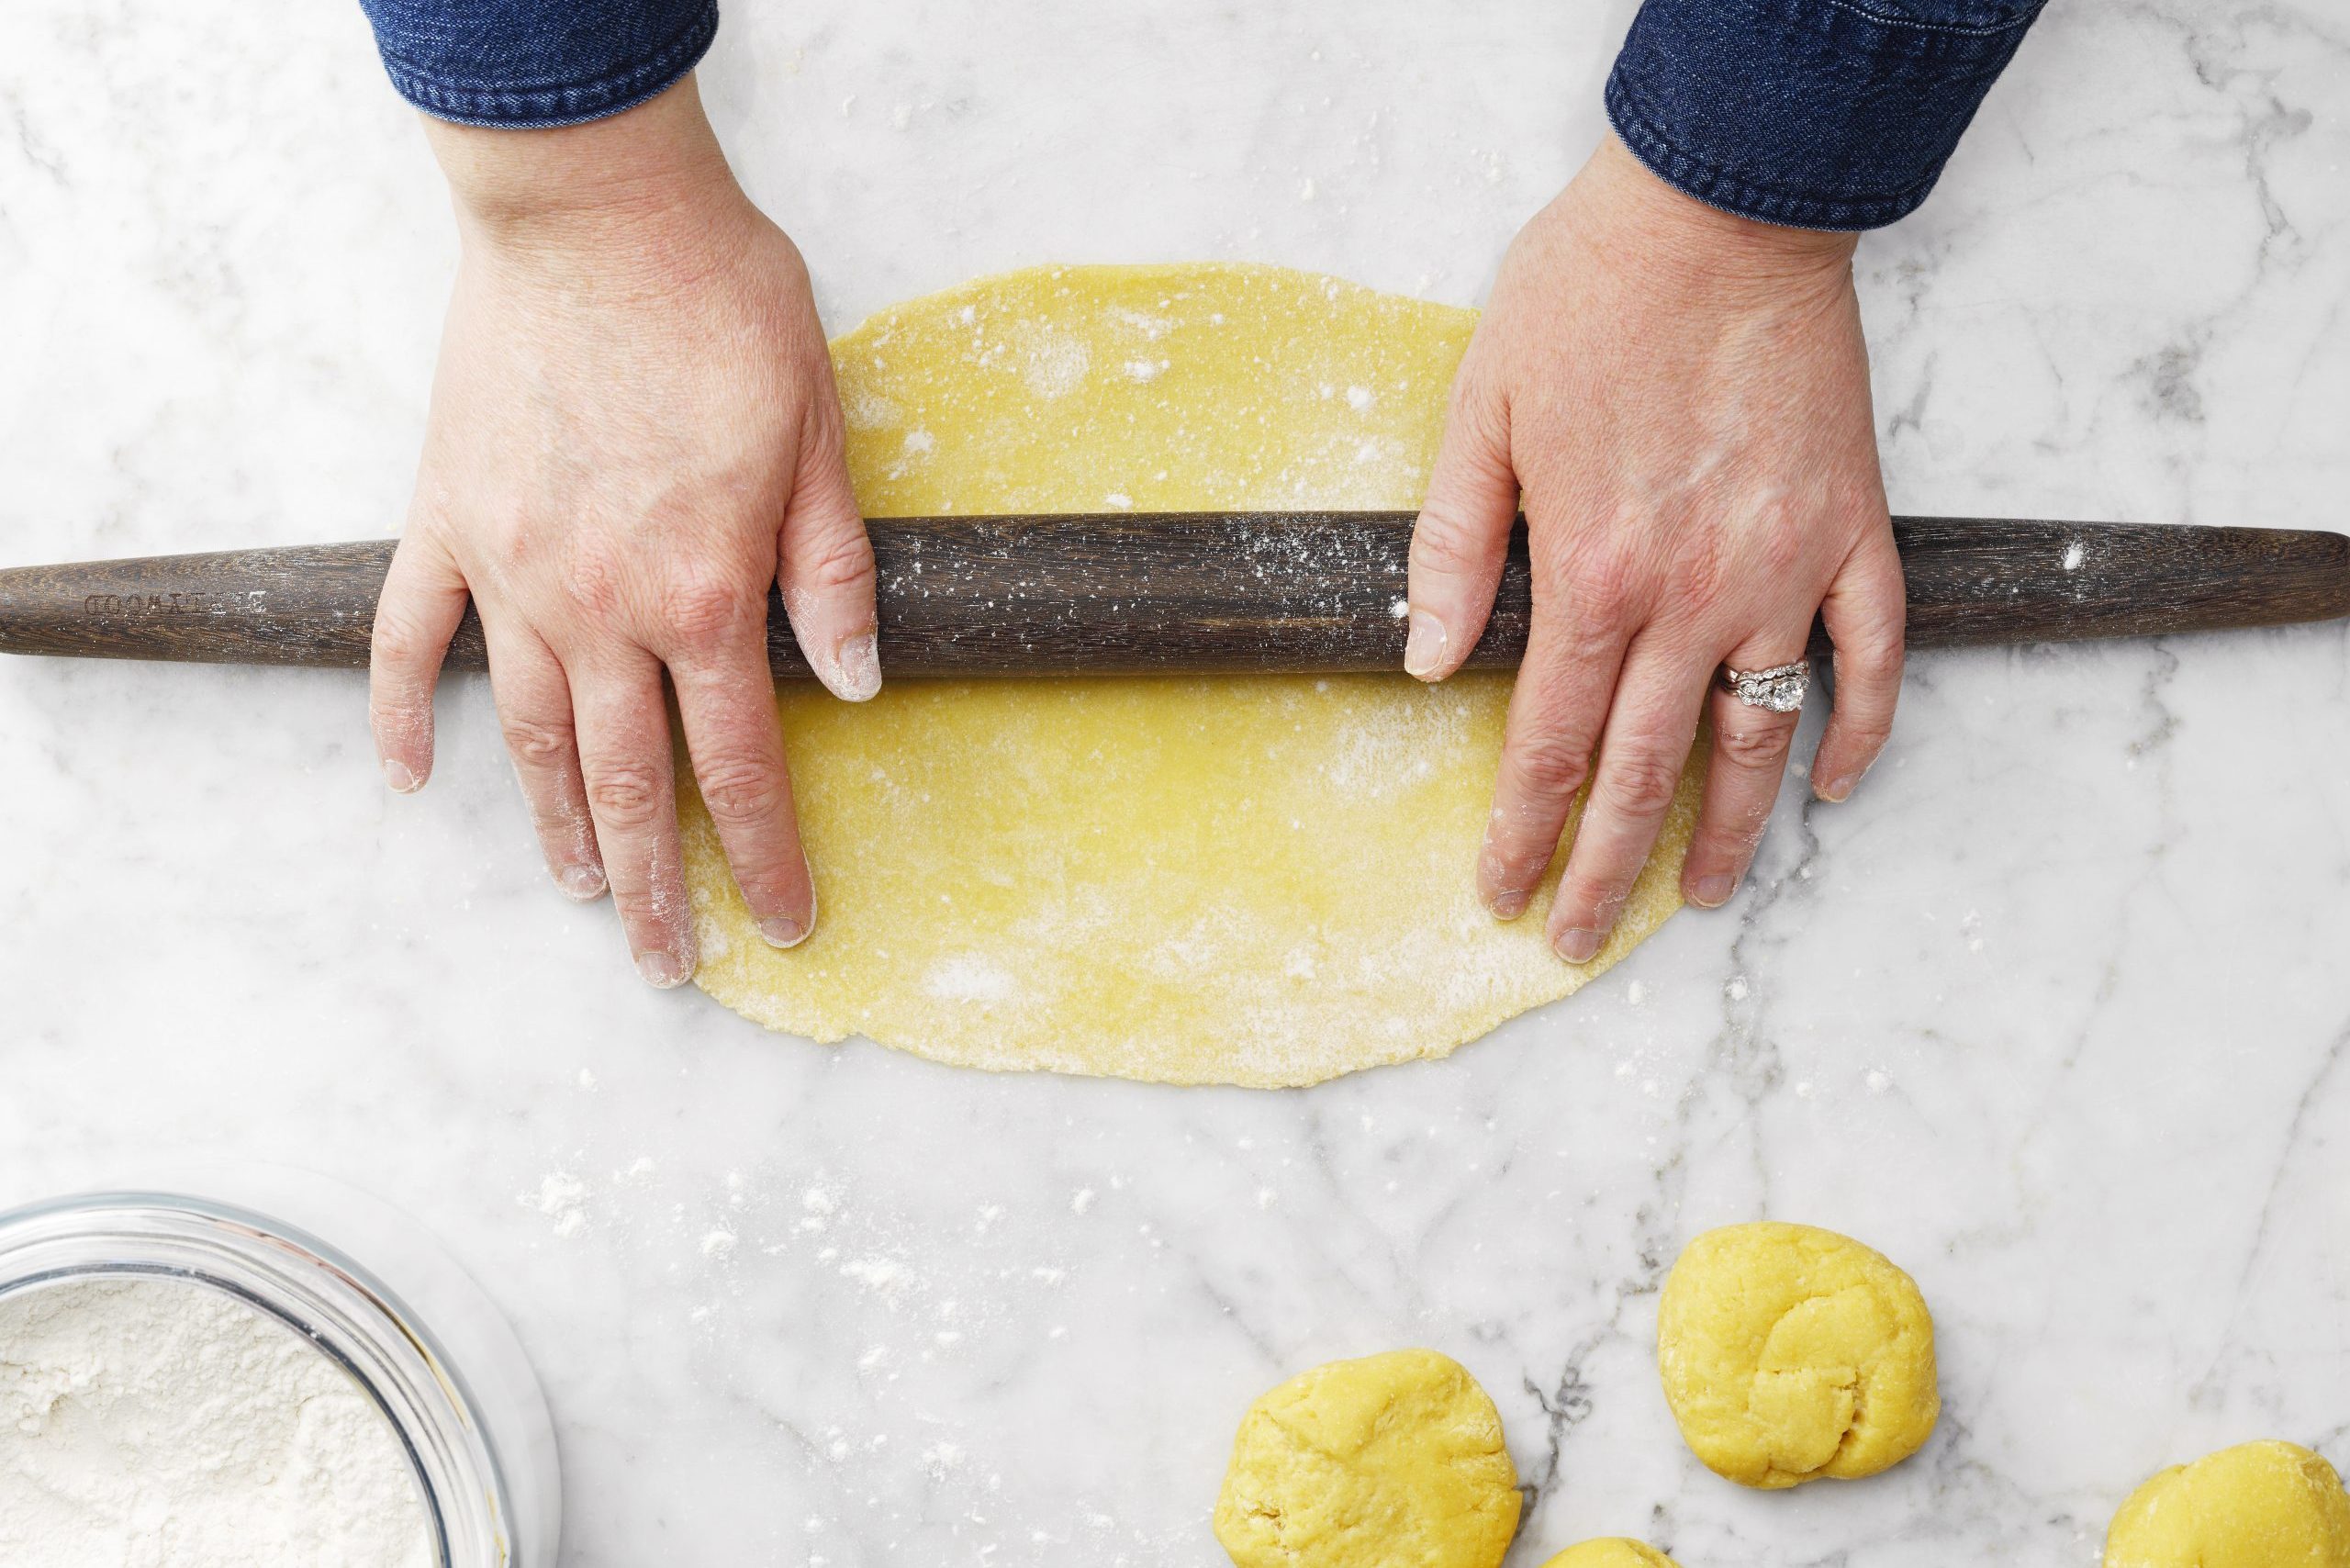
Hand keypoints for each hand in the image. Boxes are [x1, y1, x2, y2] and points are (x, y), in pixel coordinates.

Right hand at [369, 79, 876, 986]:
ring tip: (580, 892)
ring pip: (527, 735)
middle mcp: (600, 607)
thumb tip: (856, 681)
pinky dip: (401, 716)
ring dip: (553, 827)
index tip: (782, 926)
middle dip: (656, 885)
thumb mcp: (818, 435)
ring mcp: (509, 572)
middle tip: (670, 962)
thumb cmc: (718, 307)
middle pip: (626, 782)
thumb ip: (830, 572)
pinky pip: (409, 642)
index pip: (741, 764)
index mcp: (703, 594)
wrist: (595, 212)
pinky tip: (411, 781)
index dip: (763, 857)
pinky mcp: (444, 522)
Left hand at [1406, 134, 1903, 960]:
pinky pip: (1870, 657)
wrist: (1721, 211)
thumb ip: (1451, 550)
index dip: (1522, 835)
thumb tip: (1422, 663)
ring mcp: (1781, 572)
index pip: (1546, 747)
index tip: (1504, 897)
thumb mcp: (1479, 415)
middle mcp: (1689, 599)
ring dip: (1732, 834)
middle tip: (1580, 942)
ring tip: (1706, 898)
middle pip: (1642, 773)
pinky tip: (1834, 785)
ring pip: (1758, 740)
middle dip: (1607, 872)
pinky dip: (1860, 729)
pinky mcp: (1851, 533)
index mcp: (1589, 578)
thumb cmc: (1589, 299)